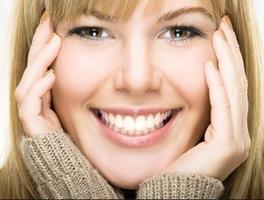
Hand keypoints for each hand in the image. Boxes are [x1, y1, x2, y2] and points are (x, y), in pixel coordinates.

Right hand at [15, 12, 61, 136]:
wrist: (60, 155)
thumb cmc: (64, 129)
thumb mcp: (64, 103)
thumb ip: (57, 87)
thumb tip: (58, 69)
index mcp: (40, 91)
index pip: (39, 63)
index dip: (43, 44)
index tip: (52, 25)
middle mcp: (31, 97)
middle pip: (32, 65)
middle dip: (39, 43)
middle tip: (49, 22)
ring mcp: (28, 108)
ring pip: (29, 79)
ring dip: (41, 60)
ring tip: (55, 43)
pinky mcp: (30, 121)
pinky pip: (30, 101)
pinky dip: (40, 87)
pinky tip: (52, 75)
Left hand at [163, 16, 250, 180]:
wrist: (175, 189)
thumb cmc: (180, 160)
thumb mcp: (195, 129)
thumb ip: (205, 108)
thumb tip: (204, 78)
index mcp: (232, 127)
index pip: (233, 85)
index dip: (230, 58)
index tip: (221, 35)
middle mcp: (240, 131)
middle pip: (237, 83)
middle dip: (231, 52)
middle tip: (224, 26)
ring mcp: (237, 139)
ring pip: (234, 91)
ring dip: (226, 61)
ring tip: (219, 36)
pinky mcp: (227, 145)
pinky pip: (222, 109)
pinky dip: (216, 86)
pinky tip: (210, 66)